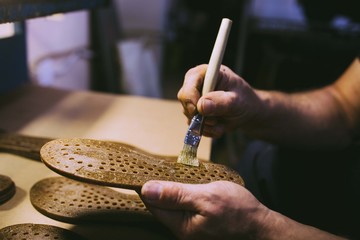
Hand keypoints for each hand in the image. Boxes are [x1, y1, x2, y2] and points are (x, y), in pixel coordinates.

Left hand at [140, 180, 269, 239]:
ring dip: (172, 190)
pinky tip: (188, 186)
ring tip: (177, 174)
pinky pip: (181, 208)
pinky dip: (182, 195)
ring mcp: (189, 229)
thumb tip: (147, 190)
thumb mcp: (206, 196)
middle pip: (159, 206)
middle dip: (160, 186)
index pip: (152, 204)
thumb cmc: (238, 211)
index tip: (150, 168)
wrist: (260, 225)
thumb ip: (176, 194)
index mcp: (180, 226)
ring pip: (170, 206)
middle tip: (165, 167)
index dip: (149, 185)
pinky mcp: (197, 224)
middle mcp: (181, 231)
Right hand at [177, 64, 263, 137]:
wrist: (247, 112)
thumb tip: (201, 106)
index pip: (189, 84)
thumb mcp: (236, 101)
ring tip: (222, 121)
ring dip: (207, 124)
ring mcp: (194, 100)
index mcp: (205, 74)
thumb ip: (220, 102)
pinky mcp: (195, 114)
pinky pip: (195, 127)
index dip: (191, 98)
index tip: (200, 110)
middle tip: (215, 120)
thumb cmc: (244, 100)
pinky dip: (208, 130)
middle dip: (200, 115)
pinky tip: (219, 125)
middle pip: (185, 101)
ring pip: (189, 116)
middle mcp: (196, 85)